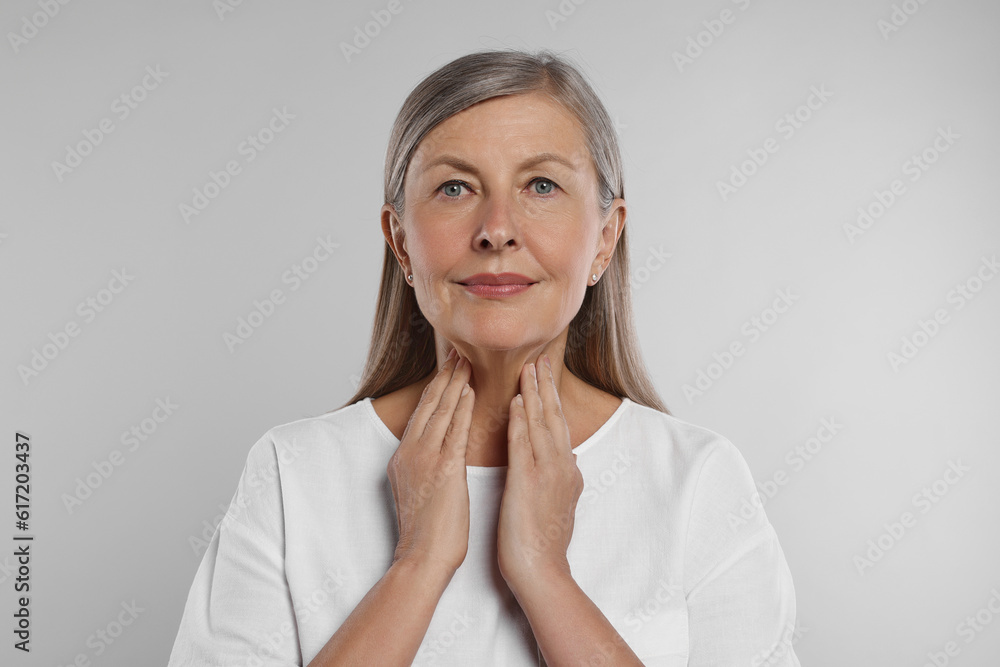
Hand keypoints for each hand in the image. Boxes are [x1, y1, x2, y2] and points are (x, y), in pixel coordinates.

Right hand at [387, 349, 474, 575]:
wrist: (422, 557)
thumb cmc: (428, 532)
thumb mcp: (419, 490)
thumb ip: (426, 466)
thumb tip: (439, 451)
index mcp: (403, 457)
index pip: (422, 413)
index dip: (436, 388)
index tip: (448, 368)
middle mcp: (410, 453)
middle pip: (429, 405)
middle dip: (444, 377)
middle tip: (457, 352)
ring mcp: (424, 459)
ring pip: (440, 412)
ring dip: (454, 384)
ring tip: (465, 361)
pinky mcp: (442, 469)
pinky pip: (454, 430)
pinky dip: (462, 408)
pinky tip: (470, 391)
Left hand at [497, 353, 583, 591]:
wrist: (540, 570)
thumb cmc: (543, 541)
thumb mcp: (560, 502)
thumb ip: (563, 477)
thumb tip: (568, 459)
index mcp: (566, 470)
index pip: (557, 425)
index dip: (551, 398)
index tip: (544, 374)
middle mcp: (561, 466)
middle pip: (553, 416)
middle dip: (546, 386)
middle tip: (540, 357)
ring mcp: (547, 473)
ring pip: (541, 423)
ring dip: (534, 393)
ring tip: (529, 367)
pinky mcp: (529, 482)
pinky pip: (524, 444)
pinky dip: (520, 420)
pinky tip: (515, 401)